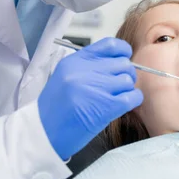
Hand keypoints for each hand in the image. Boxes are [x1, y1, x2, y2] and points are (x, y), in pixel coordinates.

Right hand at [38, 37, 143, 160]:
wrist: (44, 134)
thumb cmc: (55, 109)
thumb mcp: (65, 77)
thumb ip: (89, 66)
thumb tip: (117, 61)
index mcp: (76, 61)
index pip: (110, 45)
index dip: (123, 51)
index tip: (124, 58)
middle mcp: (86, 71)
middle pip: (123, 63)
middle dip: (125, 74)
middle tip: (118, 86)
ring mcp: (97, 87)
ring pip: (128, 80)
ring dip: (127, 89)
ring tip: (116, 98)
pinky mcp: (107, 106)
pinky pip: (133, 96)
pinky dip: (133, 100)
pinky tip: (124, 105)